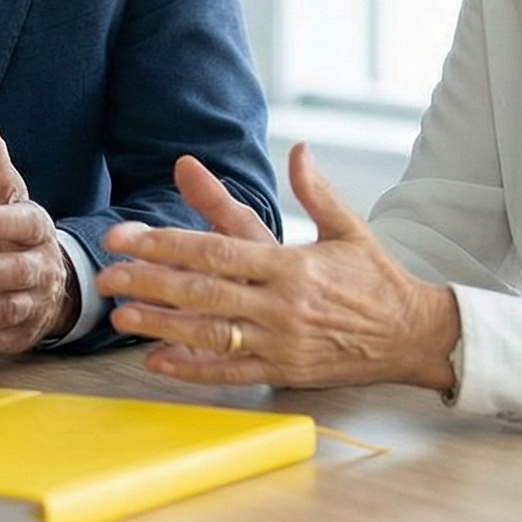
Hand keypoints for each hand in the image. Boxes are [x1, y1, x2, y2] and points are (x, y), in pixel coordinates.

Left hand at [0, 110, 77, 357]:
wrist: (52, 283)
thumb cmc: (16, 230)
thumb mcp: (4, 191)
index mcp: (38, 229)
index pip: (28, 223)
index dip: (8, 223)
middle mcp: (40, 270)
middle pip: (19, 274)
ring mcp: (31, 307)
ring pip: (5, 313)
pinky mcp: (16, 337)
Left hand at [97, 144, 459, 390]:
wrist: (414, 334)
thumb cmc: (376, 279)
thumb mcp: (348, 228)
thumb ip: (316, 191)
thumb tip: (299, 148)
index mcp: (293, 265)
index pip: (218, 250)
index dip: (167, 242)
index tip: (126, 234)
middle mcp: (283, 305)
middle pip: (205, 292)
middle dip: (151, 283)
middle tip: (107, 275)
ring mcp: (283, 343)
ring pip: (212, 335)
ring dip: (162, 327)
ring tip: (120, 317)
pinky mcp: (287, 373)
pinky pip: (232, 372)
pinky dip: (193, 370)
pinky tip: (158, 362)